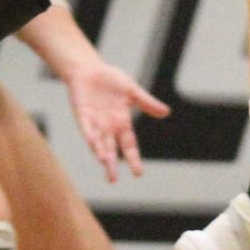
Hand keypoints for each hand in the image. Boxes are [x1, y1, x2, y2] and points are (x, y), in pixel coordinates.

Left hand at [64, 58, 169, 182]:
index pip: (129, 144)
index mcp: (122, 122)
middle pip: (110, 149)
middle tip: (113, 180)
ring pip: (98, 142)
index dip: (133, 158)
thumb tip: (167, 113)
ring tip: (104, 163)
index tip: (138, 173)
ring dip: (100, 152)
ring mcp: (95, 122)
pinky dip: (90, 135)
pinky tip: (93, 143)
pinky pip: (87, 128)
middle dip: (111, 164)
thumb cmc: (111, 80)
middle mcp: (108, 126)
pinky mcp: (83, 114)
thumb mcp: (132, 91)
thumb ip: (147, 102)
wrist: (90, 69)